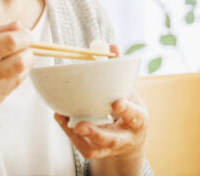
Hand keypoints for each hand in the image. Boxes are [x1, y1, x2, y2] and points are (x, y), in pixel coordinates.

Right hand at [0, 20, 34, 115]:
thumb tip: (21, 26)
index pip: (8, 44)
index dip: (24, 36)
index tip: (27, 32)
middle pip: (19, 64)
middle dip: (29, 51)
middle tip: (27, 44)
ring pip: (18, 77)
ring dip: (22, 64)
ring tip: (14, 55)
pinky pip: (8, 89)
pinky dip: (10, 76)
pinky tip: (0, 70)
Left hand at [53, 45, 148, 170]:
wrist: (131, 138)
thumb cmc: (129, 109)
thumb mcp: (129, 92)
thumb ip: (120, 71)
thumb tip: (111, 46)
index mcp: (138, 120)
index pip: (134, 116)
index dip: (126, 110)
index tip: (116, 102)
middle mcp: (125, 137)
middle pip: (111, 140)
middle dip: (95, 133)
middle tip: (79, 124)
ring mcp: (110, 148)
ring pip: (94, 149)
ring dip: (76, 136)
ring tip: (63, 119)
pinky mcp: (97, 152)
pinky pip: (83, 147)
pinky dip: (70, 134)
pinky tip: (61, 118)